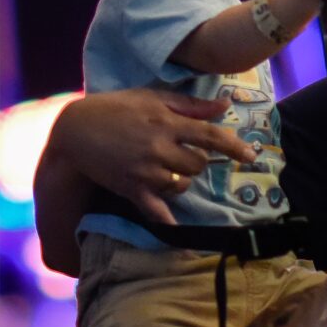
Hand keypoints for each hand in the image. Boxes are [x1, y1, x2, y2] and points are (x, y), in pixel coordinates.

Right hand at [51, 87, 255, 220]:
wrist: (75, 129)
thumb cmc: (114, 108)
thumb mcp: (151, 98)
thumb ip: (190, 105)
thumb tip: (224, 105)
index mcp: (166, 123)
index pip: (210, 136)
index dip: (234, 146)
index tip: (252, 156)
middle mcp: (159, 149)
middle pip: (198, 164)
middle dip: (198, 161)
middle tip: (184, 153)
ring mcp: (145, 171)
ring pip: (182, 184)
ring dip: (182, 179)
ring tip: (168, 169)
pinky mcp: (131, 189)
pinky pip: (156, 209)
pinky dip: (168, 219)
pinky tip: (176, 227)